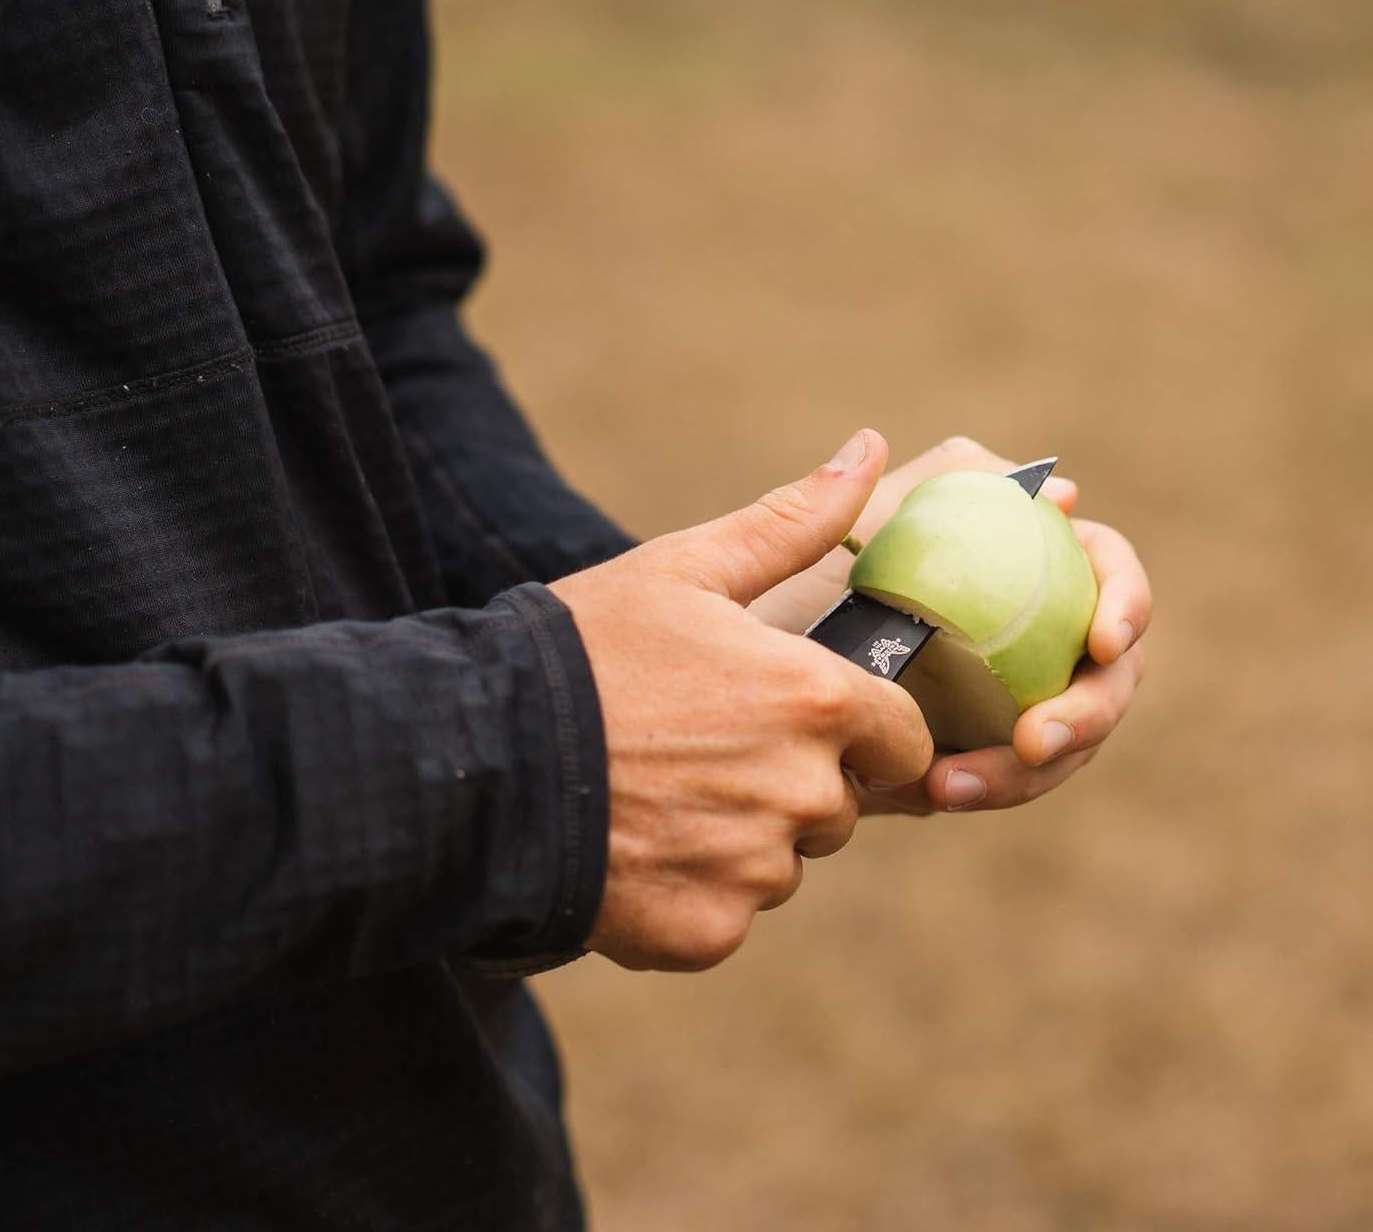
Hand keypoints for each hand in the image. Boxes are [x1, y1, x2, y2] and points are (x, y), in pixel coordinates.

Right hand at [551, 431, 933, 971]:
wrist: (477, 756)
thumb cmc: (585, 649)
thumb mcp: (685, 567)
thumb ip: (792, 519)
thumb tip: (868, 444)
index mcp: (816, 699)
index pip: (903, 739)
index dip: (856, 727)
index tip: (794, 717)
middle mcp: (803, 792)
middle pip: (836, 803)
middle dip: (789, 781)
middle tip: (700, 749)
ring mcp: (755, 872)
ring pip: (781, 862)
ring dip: (739, 838)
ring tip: (658, 795)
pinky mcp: (707, 933)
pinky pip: (730, 915)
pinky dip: (693, 892)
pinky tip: (635, 845)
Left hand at [749, 436, 1150, 814]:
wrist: (724, 661)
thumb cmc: (794, 574)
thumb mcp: (863, 522)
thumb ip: (948, 484)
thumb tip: (1063, 492)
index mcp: (1019, 557)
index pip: (1105, 570)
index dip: (1126, 600)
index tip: (1102, 639)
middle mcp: (1027, 626)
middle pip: (1107, 670)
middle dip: (1088, 711)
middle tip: (1034, 739)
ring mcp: (1004, 695)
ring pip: (1065, 739)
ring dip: (1032, 768)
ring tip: (955, 784)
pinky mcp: (972, 753)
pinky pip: (1006, 778)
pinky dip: (985, 786)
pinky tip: (932, 790)